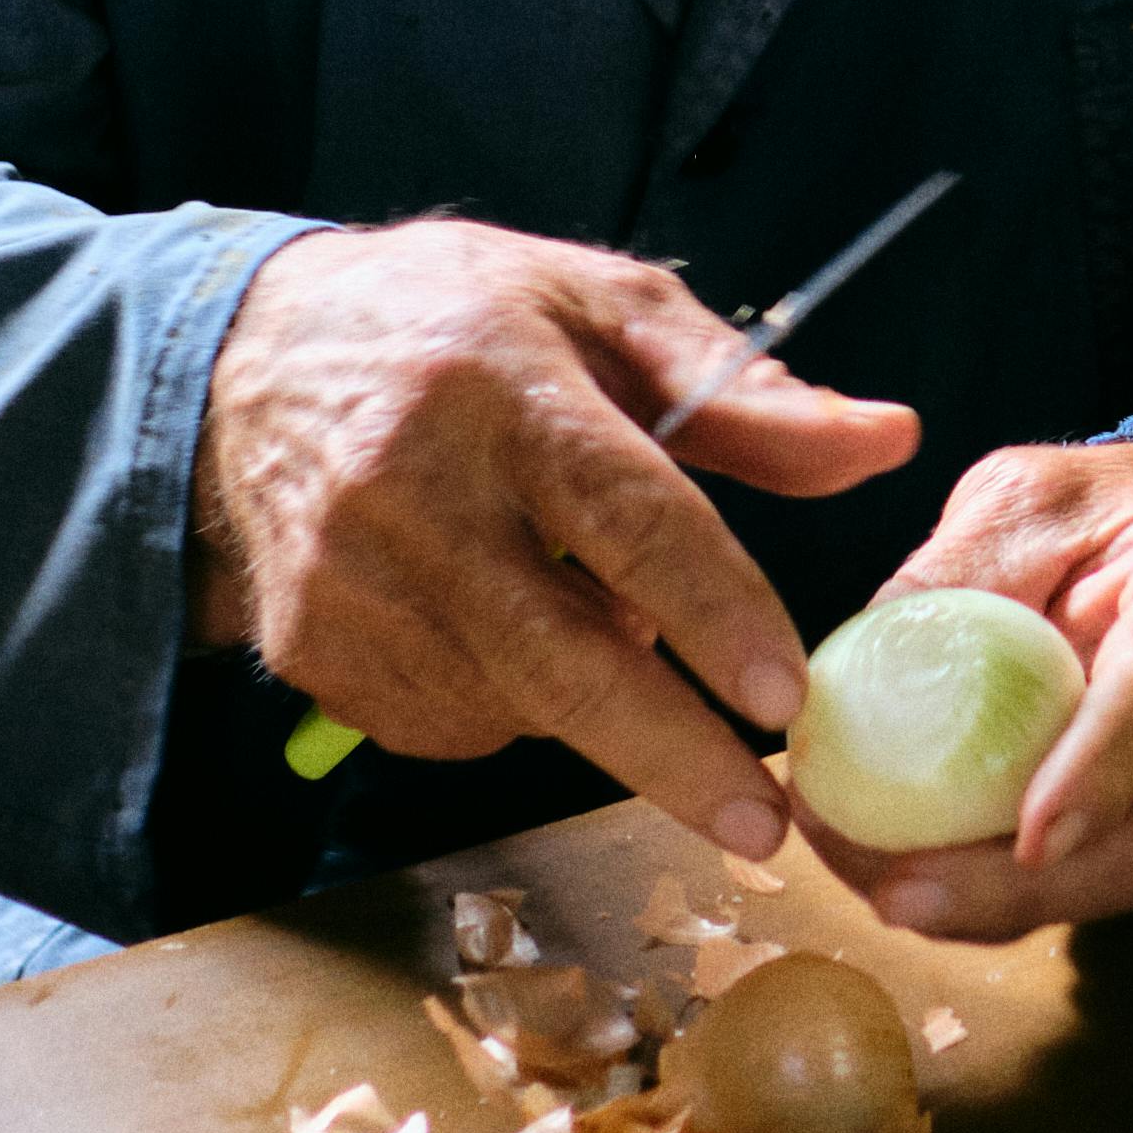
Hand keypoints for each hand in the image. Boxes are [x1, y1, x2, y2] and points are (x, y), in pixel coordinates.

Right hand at [192, 220, 916, 861]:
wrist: (247, 357)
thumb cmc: (457, 322)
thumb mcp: (602, 308)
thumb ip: (745, 393)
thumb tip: (884, 440)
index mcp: (500, 387)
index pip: (624, 515)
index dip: (711, 610)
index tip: (786, 694)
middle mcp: (411, 493)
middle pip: (560, 657)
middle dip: (671, 755)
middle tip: (762, 824)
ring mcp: (347, 584)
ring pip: (513, 701)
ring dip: (587, 690)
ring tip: (577, 594)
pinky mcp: (309, 650)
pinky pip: (451, 720)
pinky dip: (506, 697)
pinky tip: (495, 614)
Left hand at [781, 438, 1132, 941]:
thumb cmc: (1111, 511)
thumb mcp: (1034, 496)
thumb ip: (964, 564)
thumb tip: (863, 659)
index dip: (1102, 772)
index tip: (1031, 835)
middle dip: (1019, 888)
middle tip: (900, 893)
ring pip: (1110, 880)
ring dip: (987, 907)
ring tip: (872, 887)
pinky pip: (1075, 881)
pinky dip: (983, 898)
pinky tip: (890, 878)